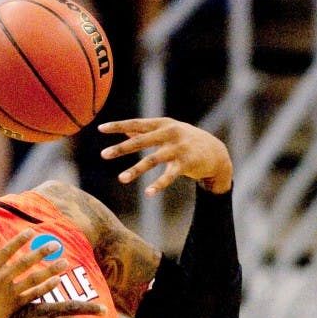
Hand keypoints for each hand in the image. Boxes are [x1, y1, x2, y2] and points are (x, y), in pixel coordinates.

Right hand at [0, 230, 71, 317]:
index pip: (6, 251)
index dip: (19, 240)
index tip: (32, 231)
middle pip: (24, 263)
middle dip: (41, 252)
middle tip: (56, 244)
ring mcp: (7, 294)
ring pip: (33, 279)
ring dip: (51, 270)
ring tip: (64, 262)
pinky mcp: (13, 307)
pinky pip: (33, 295)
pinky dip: (46, 287)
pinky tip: (57, 281)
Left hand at [98, 117, 232, 194]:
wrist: (216, 151)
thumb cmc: (187, 140)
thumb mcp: (168, 131)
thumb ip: (147, 131)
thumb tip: (125, 129)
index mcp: (162, 124)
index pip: (136, 123)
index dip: (118, 126)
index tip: (101, 129)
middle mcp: (169, 133)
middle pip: (141, 141)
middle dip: (121, 149)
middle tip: (104, 155)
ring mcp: (178, 148)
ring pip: (153, 160)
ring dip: (136, 170)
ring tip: (121, 179)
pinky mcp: (186, 163)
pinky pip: (169, 175)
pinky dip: (158, 184)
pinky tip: (148, 193)